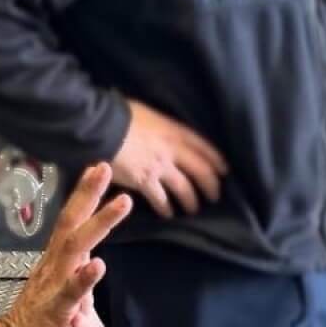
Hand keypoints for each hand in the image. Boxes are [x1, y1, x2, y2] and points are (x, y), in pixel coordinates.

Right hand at [0, 163, 131, 326]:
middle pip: (71, 224)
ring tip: (121, 203)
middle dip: (89, 195)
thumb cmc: (38, 321)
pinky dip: (84, 278)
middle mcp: (53, 268)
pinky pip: (71, 293)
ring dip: (99, 224)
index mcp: (55, 262)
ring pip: (76, 250)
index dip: (83, 195)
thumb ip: (72, 267)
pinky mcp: (56, 313)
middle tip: (104, 167)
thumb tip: (88, 248)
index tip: (97, 168)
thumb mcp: (59, 288)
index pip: (70, 222)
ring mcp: (53, 288)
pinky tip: (98, 264)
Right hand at [111, 99, 228, 217]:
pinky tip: (167, 214)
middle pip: (201, 170)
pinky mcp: (144, 181)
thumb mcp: (148, 113)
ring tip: (193, 209)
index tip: (223, 170)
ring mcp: (160, 167)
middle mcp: (172, 150)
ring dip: (191, 201)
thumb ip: (159, 125)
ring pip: (184, 188)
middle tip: (214, 196)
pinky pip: (160, 198)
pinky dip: (165, 207)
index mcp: (175, 130)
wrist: (102, 127)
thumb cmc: (120, 114)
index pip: (203, 147)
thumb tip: (159, 130)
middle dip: (211, 185)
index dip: (216, 160)